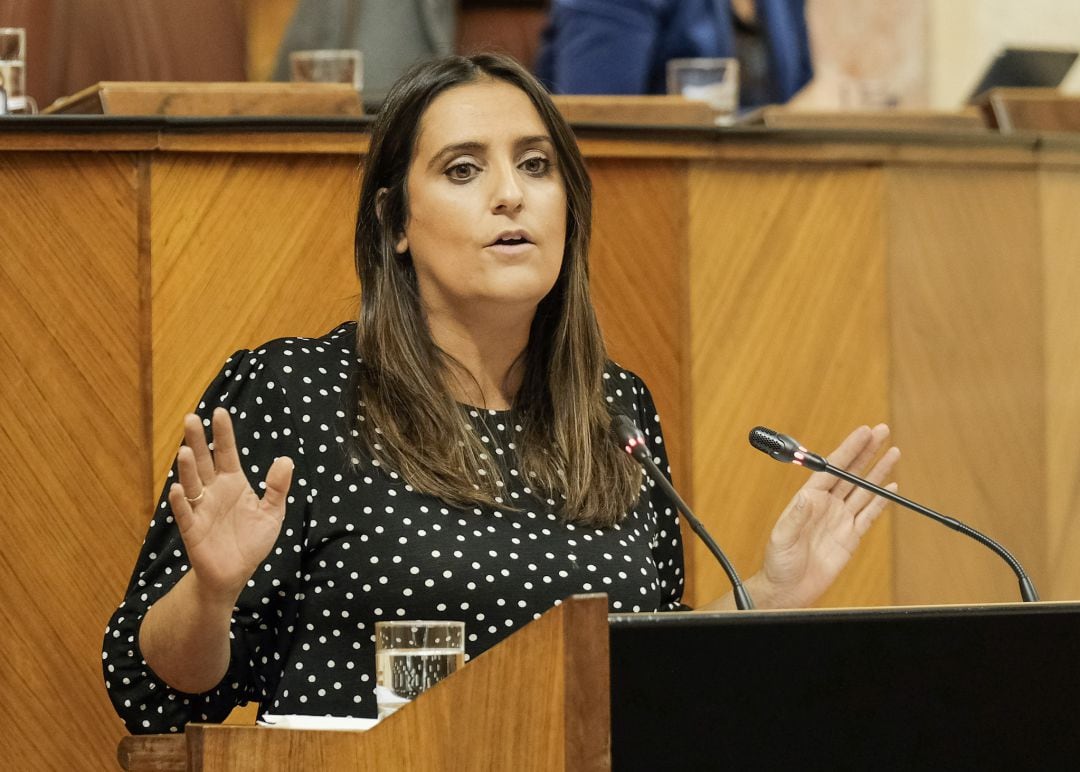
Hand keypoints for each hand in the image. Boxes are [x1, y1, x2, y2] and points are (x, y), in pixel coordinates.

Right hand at [168, 407, 293, 603]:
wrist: (235, 574)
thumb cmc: (251, 541)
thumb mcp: (272, 513)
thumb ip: (277, 488)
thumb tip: (285, 460)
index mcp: (233, 483)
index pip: (226, 453)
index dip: (223, 433)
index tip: (219, 412)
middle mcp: (214, 491)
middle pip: (204, 461)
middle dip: (197, 440)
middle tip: (191, 418)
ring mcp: (201, 509)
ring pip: (192, 484)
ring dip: (188, 469)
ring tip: (186, 450)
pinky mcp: (193, 530)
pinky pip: (185, 514)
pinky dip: (181, 502)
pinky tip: (179, 489)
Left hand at [750, 423, 898, 608]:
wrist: (788, 589)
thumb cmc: (778, 562)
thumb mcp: (782, 538)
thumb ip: (796, 516)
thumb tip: (807, 496)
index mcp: (809, 499)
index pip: (832, 468)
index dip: (849, 449)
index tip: (863, 432)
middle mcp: (826, 504)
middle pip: (851, 473)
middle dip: (867, 451)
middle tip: (882, 431)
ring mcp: (840, 519)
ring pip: (863, 490)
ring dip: (878, 471)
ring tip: (893, 452)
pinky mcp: (851, 536)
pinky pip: (869, 514)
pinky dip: (881, 501)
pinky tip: (891, 487)